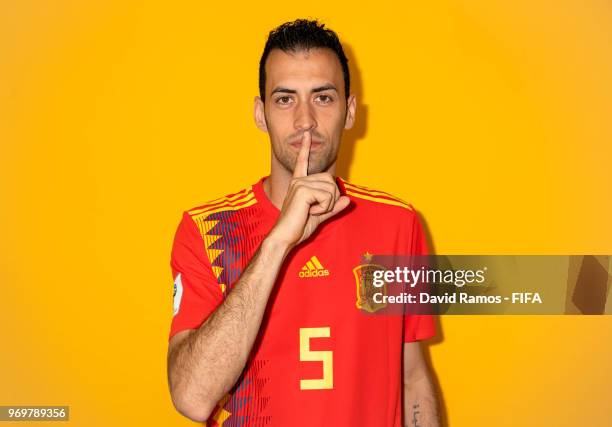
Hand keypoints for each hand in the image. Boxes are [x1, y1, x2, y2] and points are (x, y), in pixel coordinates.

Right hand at [268, 131, 350, 248]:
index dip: (305, 148)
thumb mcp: (320, 216)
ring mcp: (300, 184)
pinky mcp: (302, 190)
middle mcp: (299, 180)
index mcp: (299, 183)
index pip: (303, 162)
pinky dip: (324, 207)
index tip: (306, 134)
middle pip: (331, 180)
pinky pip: (327, 196)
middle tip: (317, 209)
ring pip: (331, 189)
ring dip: (328, 205)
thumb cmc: (298, 227)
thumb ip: (334, 207)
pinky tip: (310, 212)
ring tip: (312, 211)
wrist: (285, 237)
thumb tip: (347, 200)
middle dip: (332, 198)